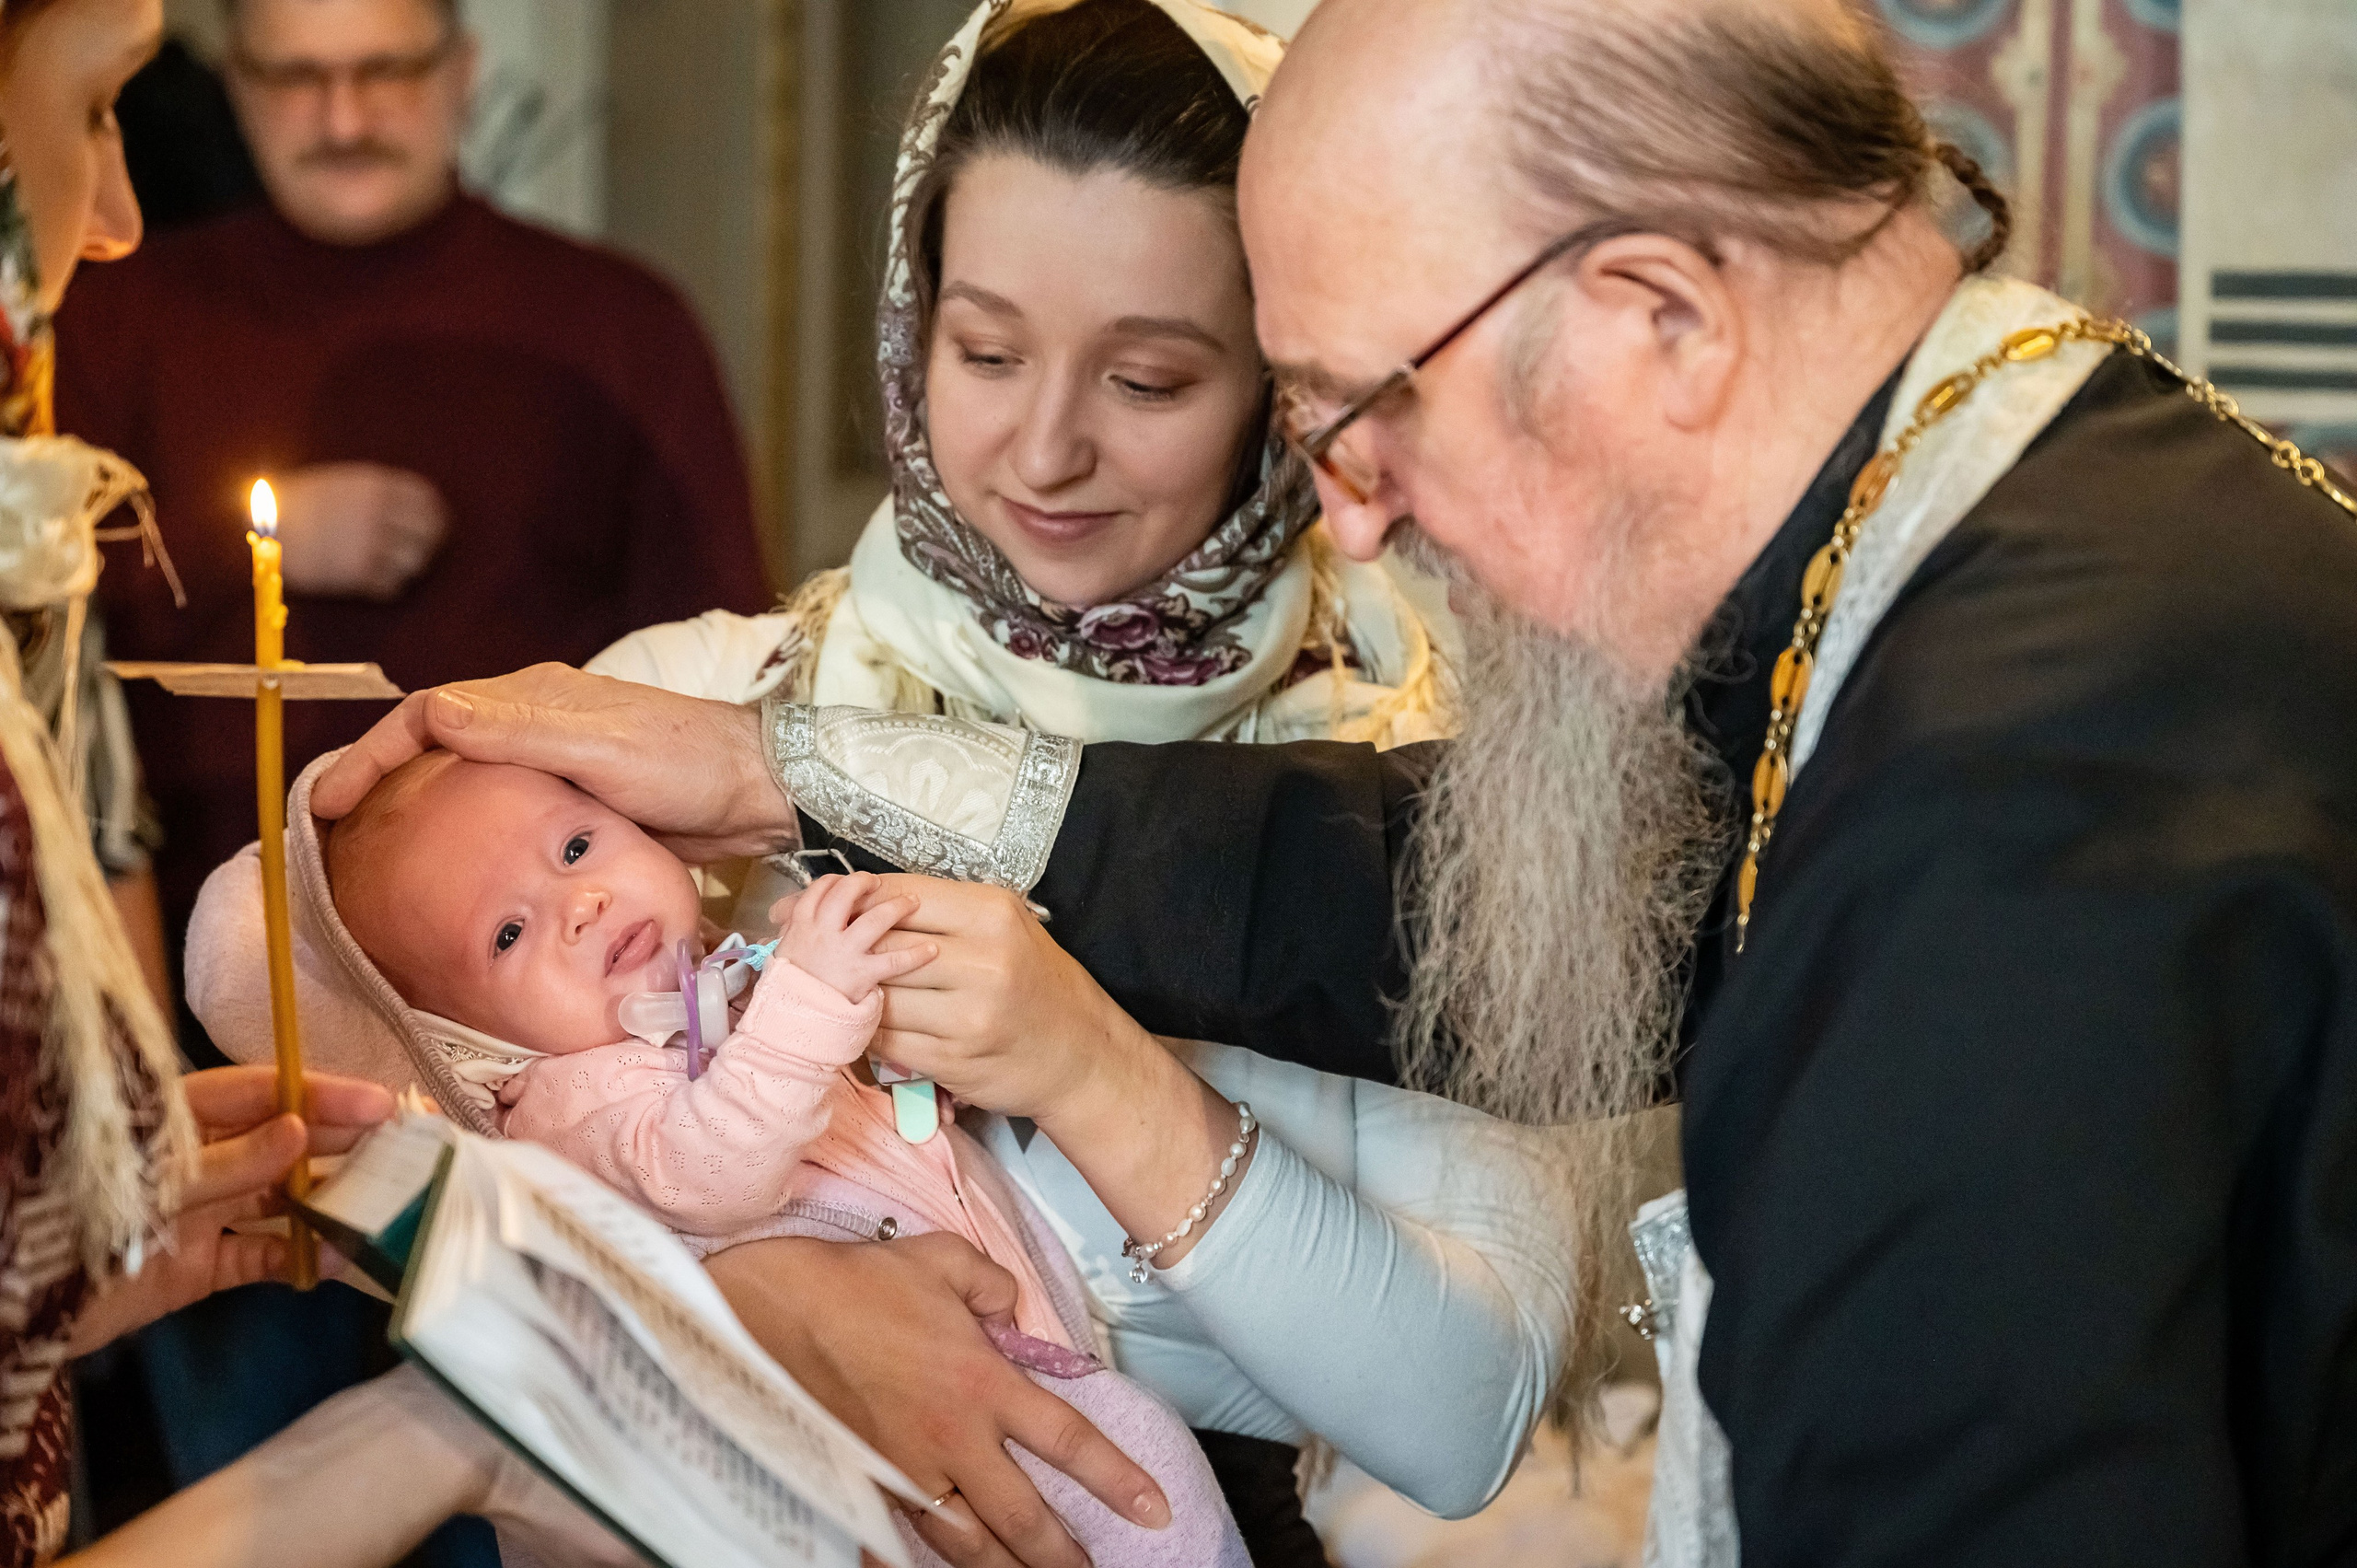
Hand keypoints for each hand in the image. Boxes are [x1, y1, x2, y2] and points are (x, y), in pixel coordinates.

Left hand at [69, 1066, 395, 1356]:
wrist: (19, 1308)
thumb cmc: (79, 1222)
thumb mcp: (152, 1183)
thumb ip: (227, 1162)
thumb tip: (301, 1131)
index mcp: (178, 1120)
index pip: (263, 1092)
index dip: (323, 1093)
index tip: (380, 1102)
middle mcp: (198, 1160)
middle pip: (282, 1141)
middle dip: (343, 1142)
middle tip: (406, 1144)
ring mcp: (201, 1214)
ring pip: (281, 1198)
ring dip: (331, 1200)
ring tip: (388, 1198)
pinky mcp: (199, 1267)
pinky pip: (261, 1256)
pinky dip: (299, 1257)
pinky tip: (336, 1256)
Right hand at [273, 462, 447, 599]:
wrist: (255, 526)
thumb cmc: (293, 502)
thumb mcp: (339, 483)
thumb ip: (374, 493)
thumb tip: (409, 506)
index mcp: (375, 486)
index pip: (429, 499)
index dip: (435, 514)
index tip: (433, 524)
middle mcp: (379, 514)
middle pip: (431, 533)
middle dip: (427, 544)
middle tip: (414, 550)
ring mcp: (369, 545)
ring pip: (416, 563)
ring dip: (407, 567)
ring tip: (389, 567)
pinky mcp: (357, 575)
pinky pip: (392, 587)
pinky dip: (386, 587)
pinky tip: (370, 581)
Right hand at [311, 663, 794, 859]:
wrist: (758, 794)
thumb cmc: (686, 763)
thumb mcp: (600, 748)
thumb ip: (521, 731)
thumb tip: (435, 712)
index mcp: (530, 699)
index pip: (425, 717)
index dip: (370, 755)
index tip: (329, 804)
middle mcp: (534, 724)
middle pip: (435, 747)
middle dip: (381, 783)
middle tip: (337, 840)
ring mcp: (555, 763)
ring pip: (467, 783)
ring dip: (419, 810)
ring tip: (377, 859)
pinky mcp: (577, 802)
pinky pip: (503, 814)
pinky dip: (467, 833)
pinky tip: (453, 871)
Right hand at [707, 1233, 1167, 1567]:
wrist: (765, 1314)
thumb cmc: (854, 1283)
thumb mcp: (940, 1259)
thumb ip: (992, 1285)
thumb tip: (1013, 1309)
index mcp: (982, 1383)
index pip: (1069, 1441)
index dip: (1118, 1479)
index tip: (1154, 1509)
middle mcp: (951, 1441)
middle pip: (1025, 1519)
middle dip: (1065, 1556)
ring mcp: (904, 1474)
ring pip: (969, 1546)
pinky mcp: (861, 1487)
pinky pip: (904, 1542)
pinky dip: (924, 1562)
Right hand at [773, 873, 933, 1003]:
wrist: (789, 1019)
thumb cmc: (784, 990)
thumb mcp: (780, 954)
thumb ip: (787, 933)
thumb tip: (780, 919)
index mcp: (800, 925)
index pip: (820, 890)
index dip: (836, 881)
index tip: (847, 882)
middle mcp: (823, 931)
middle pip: (847, 893)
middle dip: (865, 883)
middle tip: (879, 884)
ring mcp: (844, 951)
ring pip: (876, 919)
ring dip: (898, 907)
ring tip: (912, 902)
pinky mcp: (862, 974)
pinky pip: (894, 960)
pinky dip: (916, 954)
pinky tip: (931, 950)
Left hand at [868, 877, 1151, 1123]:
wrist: (1082, 1055)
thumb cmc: (1037, 983)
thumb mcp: (1006, 928)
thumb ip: (943, 913)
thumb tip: (861, 900)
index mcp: (991, 914)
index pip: (899, 895)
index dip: (860, 902)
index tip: (842, 909)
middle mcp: (983, 961)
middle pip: (881, 944)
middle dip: (850, 949)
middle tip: (834, 953)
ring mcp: (967, 1015)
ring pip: (877, 994)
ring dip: (856, 994)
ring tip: (852, 990)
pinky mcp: (953, 1060)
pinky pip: (885, 1039)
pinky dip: (870, 1031)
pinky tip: (874, 1023)